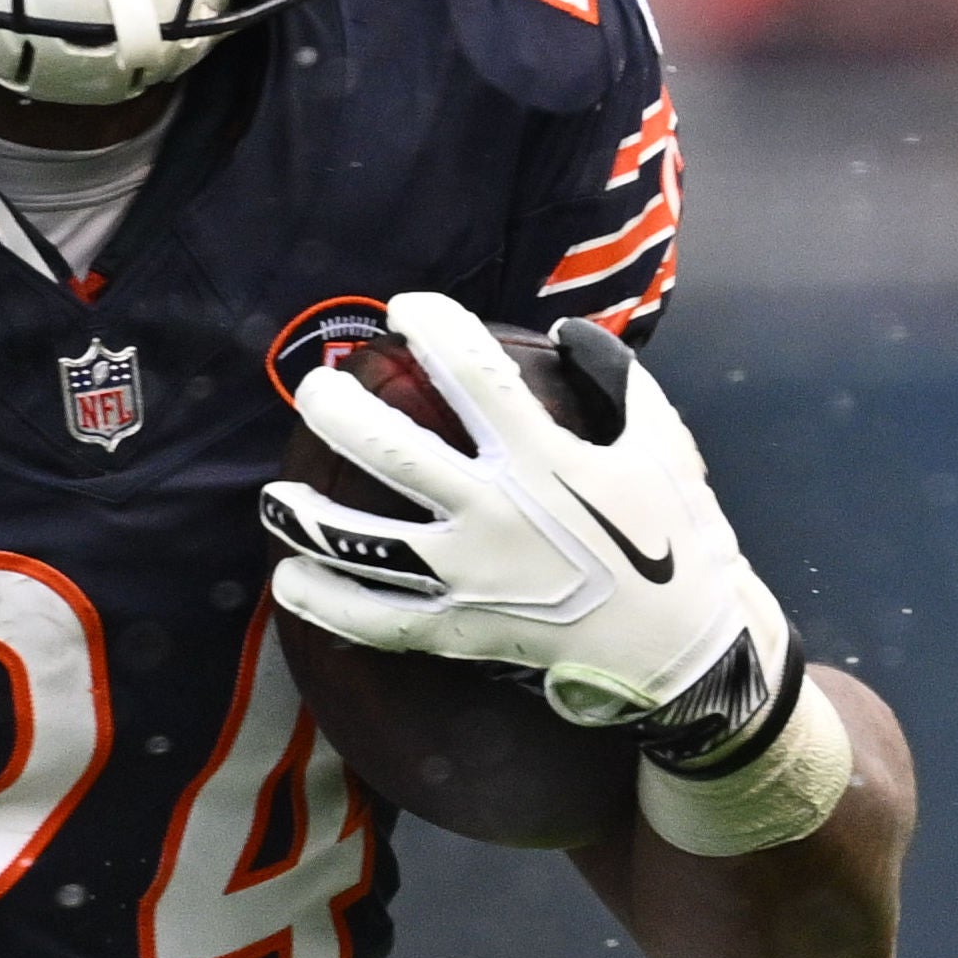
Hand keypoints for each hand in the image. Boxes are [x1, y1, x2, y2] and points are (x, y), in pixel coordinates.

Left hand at [258, 294, 788, 753]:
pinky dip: (326, 604)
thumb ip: (617, 379)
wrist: (685, 649)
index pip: (472, 372)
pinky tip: (288, 582)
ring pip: (363, 543)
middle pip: (389, 451)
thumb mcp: (665, 442)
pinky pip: (378, 620)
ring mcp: (472, 576)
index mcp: (546, 456)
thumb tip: (567, 331)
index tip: (406, 308)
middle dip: (338, 410)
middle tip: (316, 391)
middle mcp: (496, 512)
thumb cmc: (677, 538)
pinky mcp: (462, 631)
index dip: (432, 325)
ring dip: (306, 517)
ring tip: (272, 496)